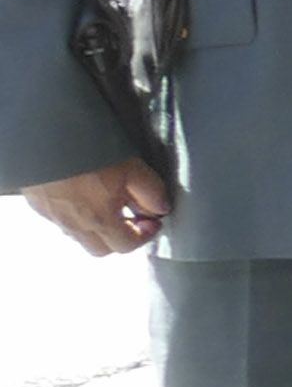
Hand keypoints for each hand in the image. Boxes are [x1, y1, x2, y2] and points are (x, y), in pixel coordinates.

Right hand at [23, 160, 167, 255]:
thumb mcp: (132, 169)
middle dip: (119, 238)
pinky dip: (75, 215)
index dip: (146, 236)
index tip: (152, 222)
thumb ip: (151, 193)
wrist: (43, 138)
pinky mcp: (37, 203)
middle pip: (100, 248)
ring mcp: (51, 215)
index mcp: (99, 220)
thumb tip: (160, 209)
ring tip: (106, 203)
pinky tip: (82, 196)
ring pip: (78, 235)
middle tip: (131, 216)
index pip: (126, 245)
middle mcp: (72, 224)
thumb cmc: (86, 152)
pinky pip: (59, 220)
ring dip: (96, 227)